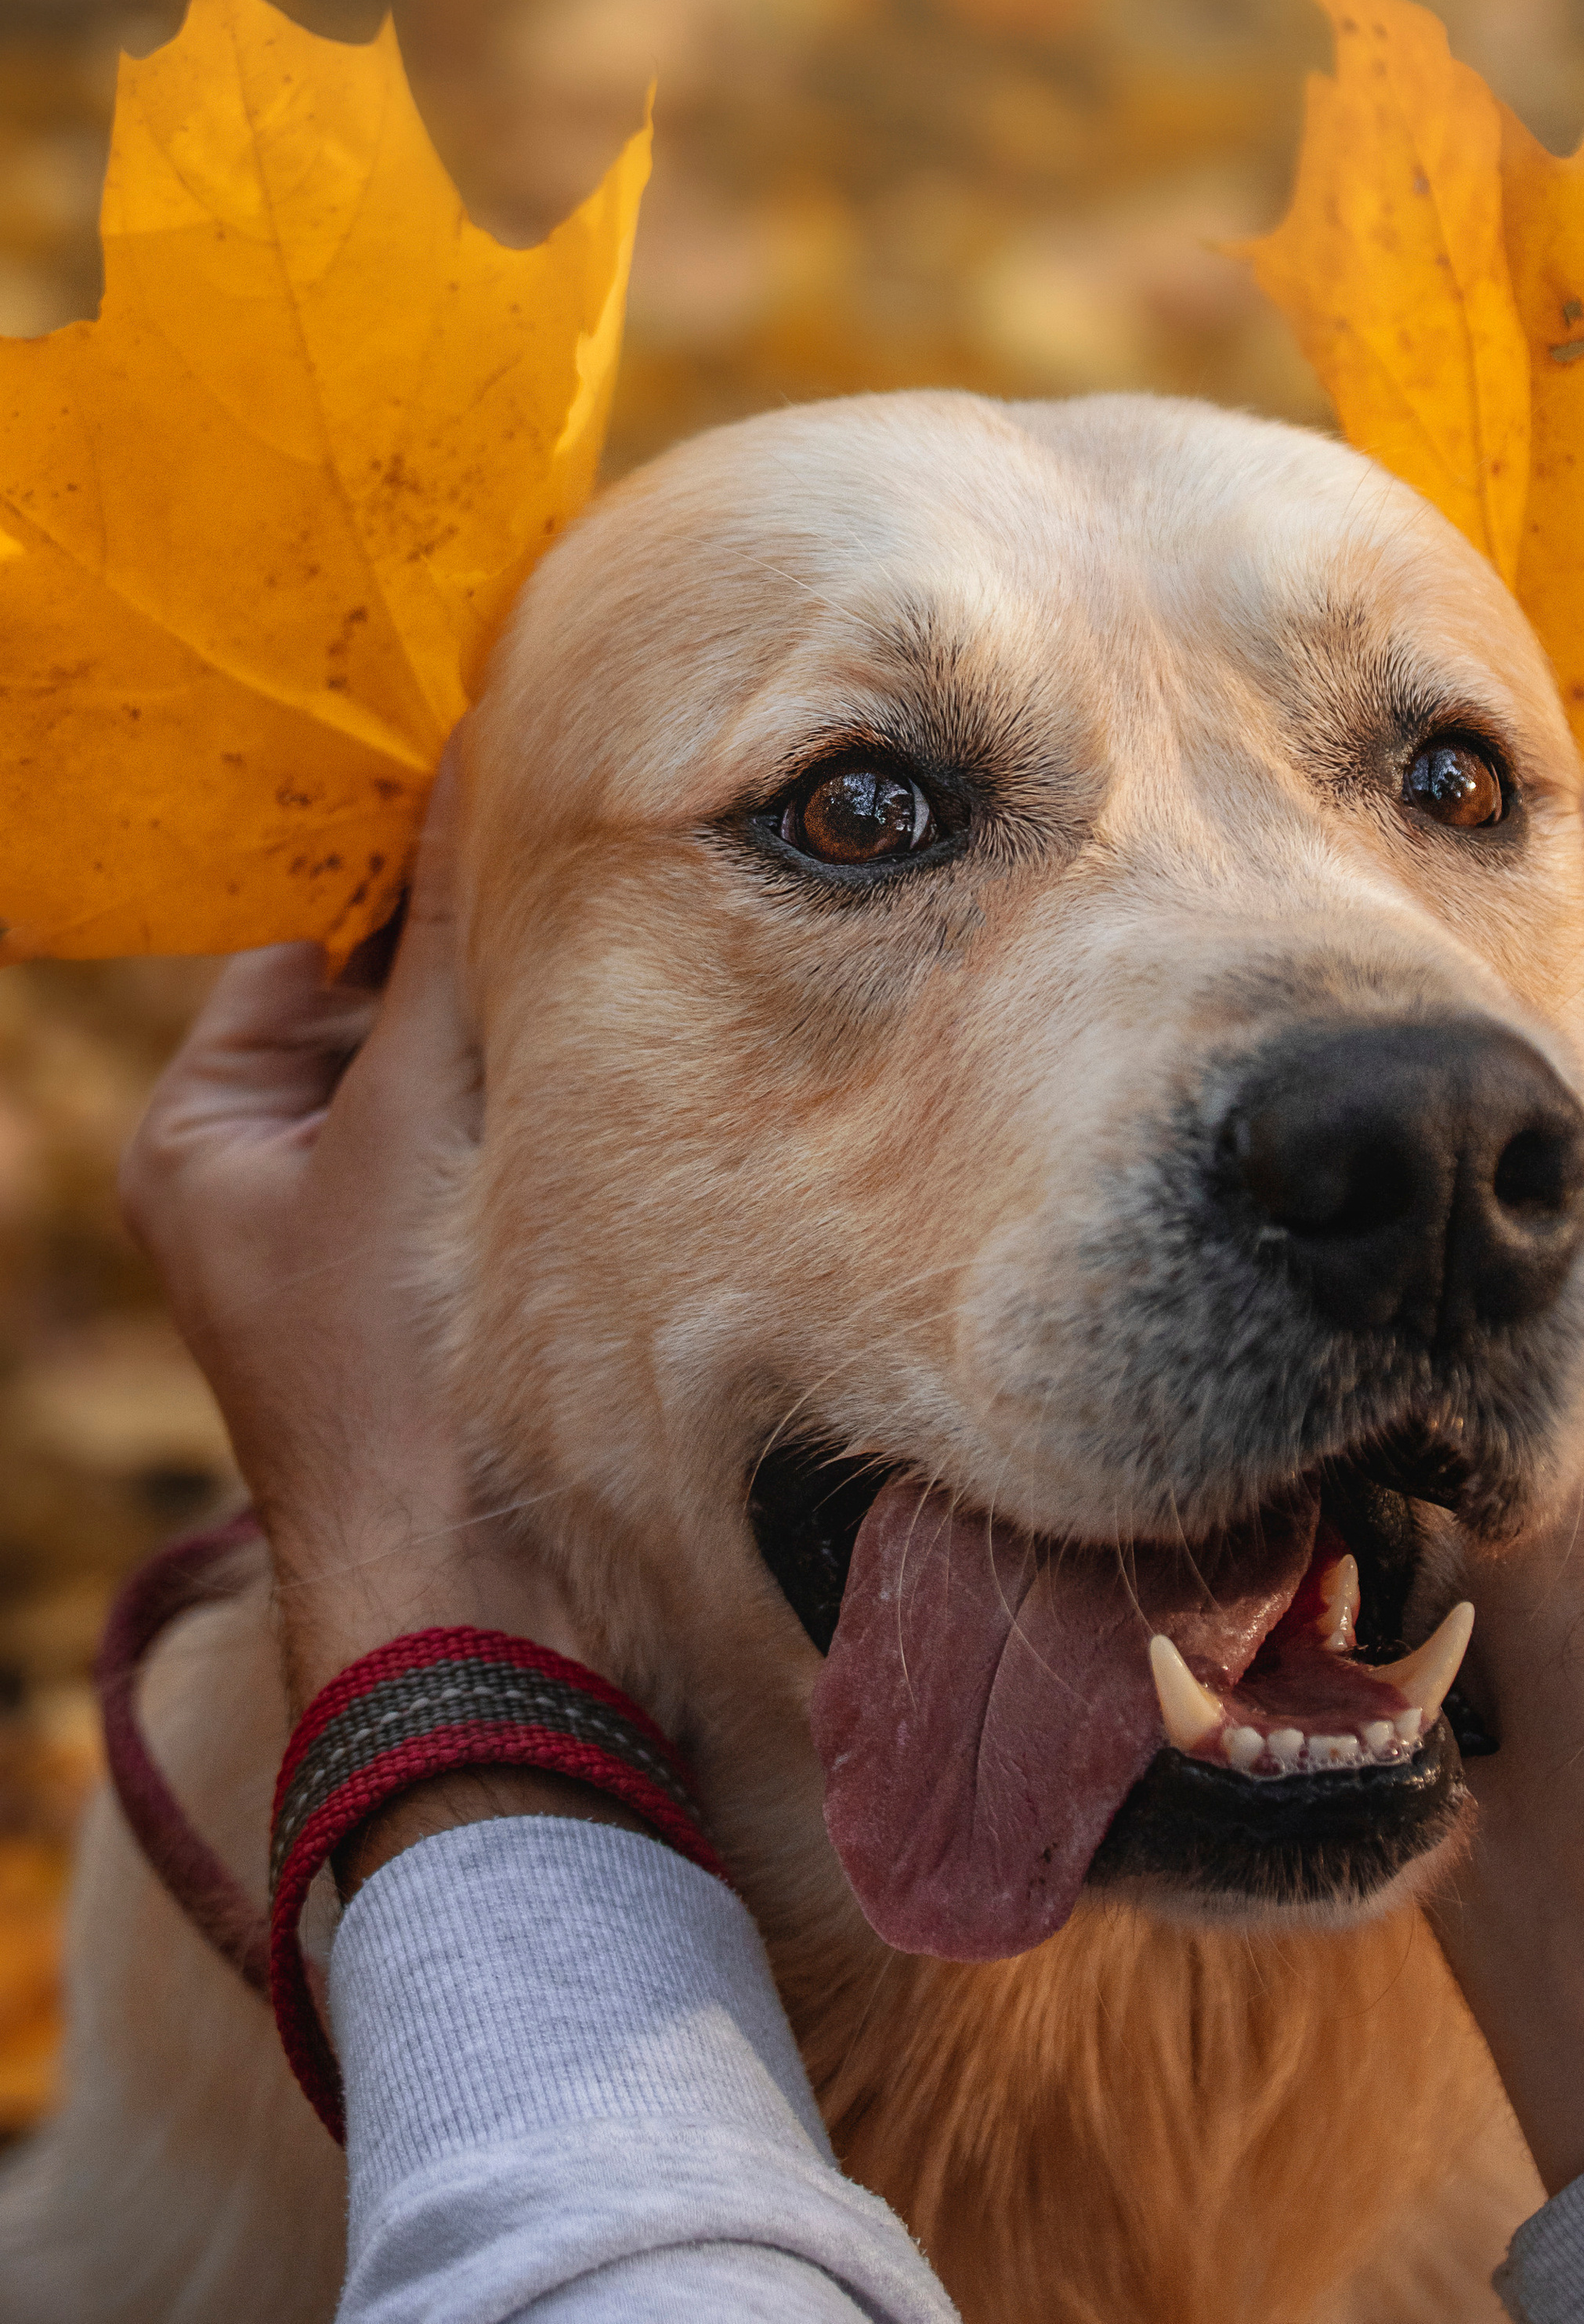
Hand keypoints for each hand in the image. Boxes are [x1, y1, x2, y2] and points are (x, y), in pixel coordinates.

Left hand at [120, 746, 575, 1711]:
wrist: (469, 1589)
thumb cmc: (391, 1360)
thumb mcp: (407, 1111)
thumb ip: (448, 933)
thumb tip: (475, 756)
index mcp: (199, 1129)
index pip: (310, 945)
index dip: (404, 880)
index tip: (511, 809)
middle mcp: (261, 1175)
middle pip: (385, 1006)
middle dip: (476, 965)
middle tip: (583, 903)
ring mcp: (354, 1232)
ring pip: (451, 1078)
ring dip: (527, 1041)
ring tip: (610, 998)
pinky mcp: (441, 1277)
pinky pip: (493, 1150)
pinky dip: (549, 1116)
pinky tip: (622, 1089)